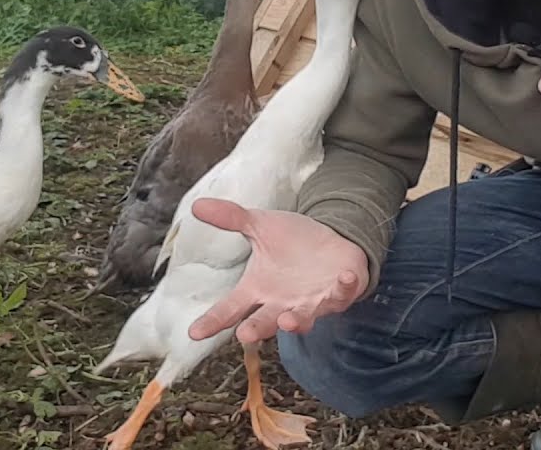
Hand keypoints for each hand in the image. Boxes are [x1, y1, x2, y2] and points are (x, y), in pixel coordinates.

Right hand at [186, 198, 369, 343]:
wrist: (330, 243)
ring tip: (287, 321)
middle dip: (256, 329)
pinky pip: (342, 294)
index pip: (230, 308)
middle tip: (244, 335)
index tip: (194, 332)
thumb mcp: (261, 225)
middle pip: (264, 322)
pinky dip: (344, 288)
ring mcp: (310, 303)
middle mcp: (281, 304)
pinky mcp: (338, 294)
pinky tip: (346, 277)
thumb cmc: (293, 242)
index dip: (213, 321)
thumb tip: (197, 205)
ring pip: (302, 318)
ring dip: (296, 322)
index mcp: (258, 290)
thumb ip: (232, 218)